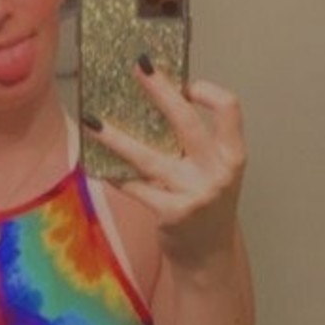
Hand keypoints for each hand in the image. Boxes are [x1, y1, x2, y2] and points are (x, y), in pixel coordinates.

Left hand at [87, 64, 246, 268]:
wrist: (208, 256)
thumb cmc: (207, 204)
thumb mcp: (213, 170)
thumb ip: (195, 143)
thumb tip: (159, 99)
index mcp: (232, 156)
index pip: (229, 110)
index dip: (207, 92)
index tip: (185, 83)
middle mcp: (217, 173)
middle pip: (186, 123)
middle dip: (160, 91)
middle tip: (137, 68)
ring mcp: (194, 195)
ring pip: (148, 157)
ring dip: (116, 137)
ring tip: (92, 121)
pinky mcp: (170, 214)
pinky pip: (134, 187)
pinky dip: (114, 175)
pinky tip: (96, 165)